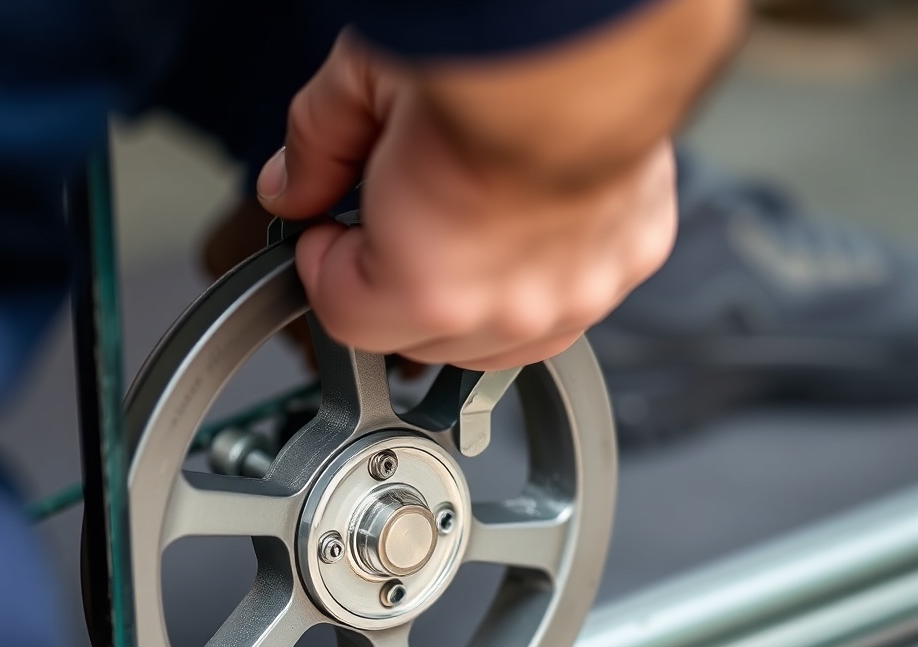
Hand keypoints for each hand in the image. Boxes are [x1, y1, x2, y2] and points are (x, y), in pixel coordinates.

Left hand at [257, 0, 743, 369]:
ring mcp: (575, 295)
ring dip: (465, 296)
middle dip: (395, 284)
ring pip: (494, 338)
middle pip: (420, 338)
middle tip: (396, 219)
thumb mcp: (364, 79)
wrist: (596, 17)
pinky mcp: (627, 265)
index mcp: (428, 286)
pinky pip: (565, 304)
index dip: (328, 266)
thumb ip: (316, 147)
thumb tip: (293, 188)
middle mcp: (508, 310)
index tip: (332, 233)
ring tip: (463, 222)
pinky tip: (524, 223)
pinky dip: (537, 276)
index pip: (347, 318)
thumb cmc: (490, 44)